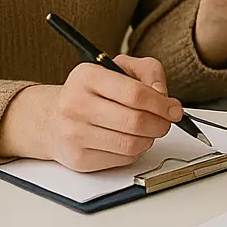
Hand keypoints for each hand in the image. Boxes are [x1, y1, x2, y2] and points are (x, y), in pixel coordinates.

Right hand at [46, 56, 180, 171]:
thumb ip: (148, 72)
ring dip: (150, 138)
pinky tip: (129, 139)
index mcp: (87, 76)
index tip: (174, 109)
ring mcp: (74, 133)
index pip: (135, 94)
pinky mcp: (79, 158)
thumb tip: (164, 97)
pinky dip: (135, 151)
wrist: (52, 119)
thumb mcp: (119, 67)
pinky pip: (123, 159)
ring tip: (148, 129)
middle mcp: (75, 104)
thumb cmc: (92, 92)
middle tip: (166, 121)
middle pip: (136, 121)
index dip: (161, 104)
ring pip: (132, 143)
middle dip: (160, 123)